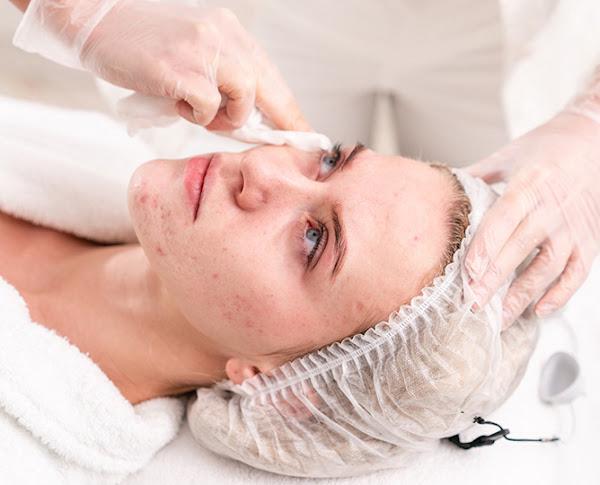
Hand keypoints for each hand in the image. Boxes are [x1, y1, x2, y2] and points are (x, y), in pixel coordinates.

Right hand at [15, 0, 308, 129]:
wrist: (94, 20)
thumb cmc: (143, 44)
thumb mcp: (194, 52)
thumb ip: (222, 77)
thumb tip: (249, 118)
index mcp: (230, 32)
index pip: (270, 76)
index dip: (289, 109)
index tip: (304, 133)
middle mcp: (224, 36)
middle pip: (269, 90)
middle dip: (281, 123)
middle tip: (286, 144)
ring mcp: (205, 51)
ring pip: (242, 102)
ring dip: (223, 118)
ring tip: (196, 110)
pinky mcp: (184, 70)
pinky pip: (208, 109)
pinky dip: (194, 115)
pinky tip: (173, 100)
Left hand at [465, 111, 599, 327]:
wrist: (596, 138)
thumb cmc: (546, 146)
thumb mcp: (508, 154)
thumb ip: (477, 176)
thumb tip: (442, 192)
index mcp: (528, 185)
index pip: (502, 221)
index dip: (485, 250)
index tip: (467, 275)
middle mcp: (551, 208)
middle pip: (519, 249)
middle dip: (494, 280)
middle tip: (472, 304)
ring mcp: (573, 226)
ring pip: (548, 267)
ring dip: (523, 295)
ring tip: (499, 317)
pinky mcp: (589, 239)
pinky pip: (578, 272)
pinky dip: (561, 294)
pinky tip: (540, 311)